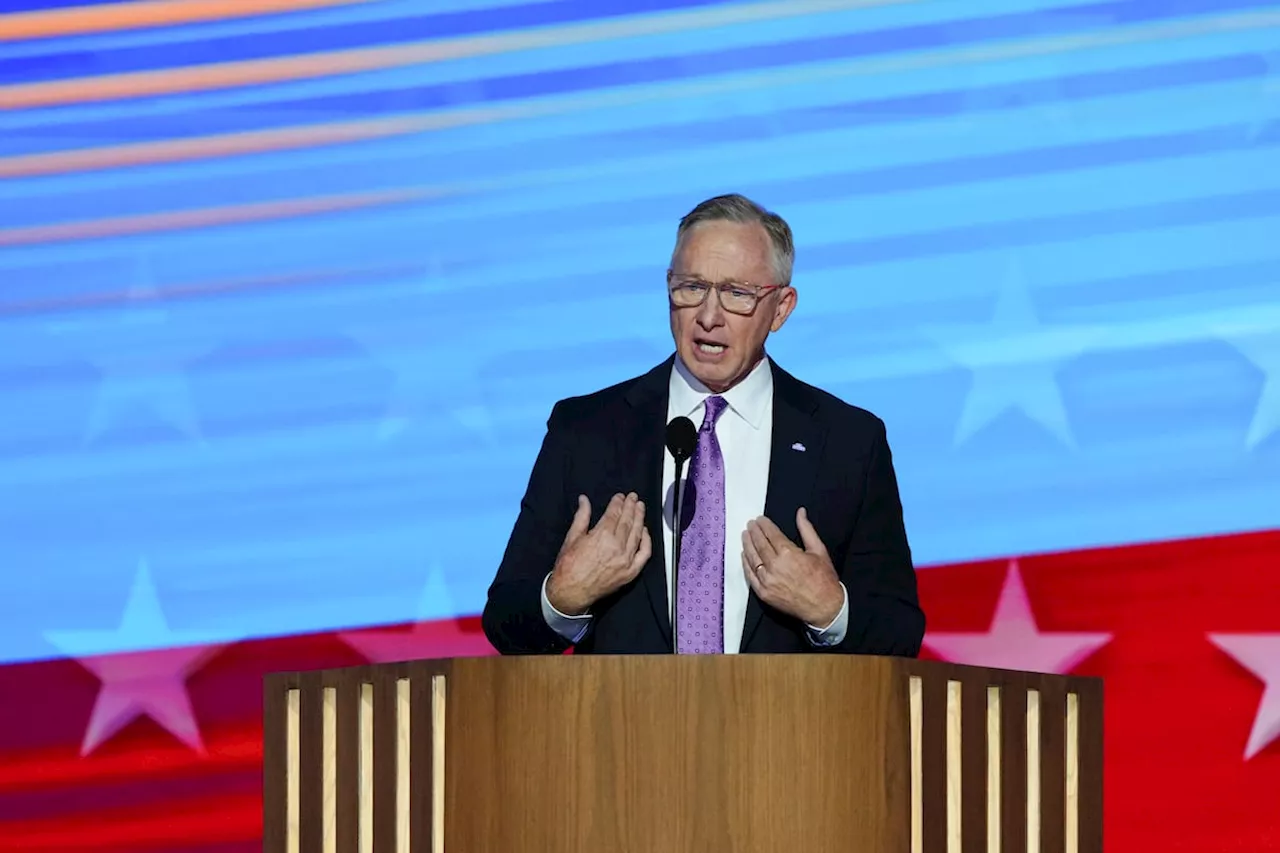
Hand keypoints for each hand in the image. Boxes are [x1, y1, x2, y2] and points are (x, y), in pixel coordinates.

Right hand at [546, 493, 651, 615]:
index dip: (618, 503)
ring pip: (637, 534)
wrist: (571, 592)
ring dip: (640, 518)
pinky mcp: (631, 572)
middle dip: (631, 506)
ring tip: (640, 507)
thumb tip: (584, 499)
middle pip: (627, 521)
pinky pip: (644, 553)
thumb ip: (581, 517)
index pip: (614, 514)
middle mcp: (617, 547)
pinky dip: (646, 541)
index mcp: (601, 536)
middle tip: (633, 497)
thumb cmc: (569, 566)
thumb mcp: (572, 538)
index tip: (620, 497)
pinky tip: (645, 531)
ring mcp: (626, 560)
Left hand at [741, 507, 842, 626]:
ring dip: (747, 544)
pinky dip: (746, 563)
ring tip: (745, 534)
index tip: (760, 519)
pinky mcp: (764, 593)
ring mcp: (767, 580)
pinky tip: (744, 555)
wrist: (824, 608)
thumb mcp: (819, 550)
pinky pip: (750, 575)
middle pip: (760, 544)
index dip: (764, 525)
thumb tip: (800, 512)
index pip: (771, 535)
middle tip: (750, 524)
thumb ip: (807, 529)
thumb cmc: (824, 579)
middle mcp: (775, 566)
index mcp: (789, 554)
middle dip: (754, 532)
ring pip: (753, 558)